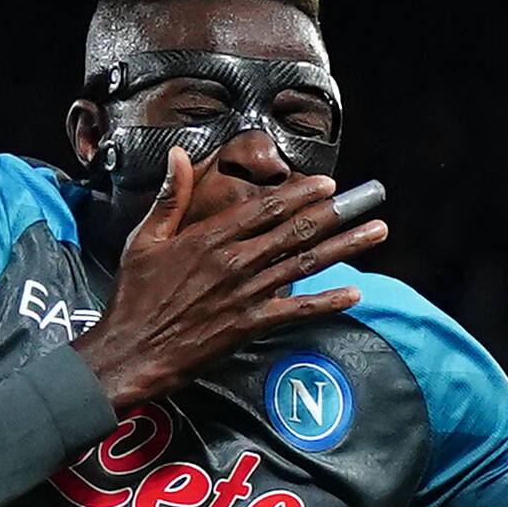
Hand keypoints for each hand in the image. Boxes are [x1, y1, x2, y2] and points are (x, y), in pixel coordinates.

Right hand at [82, 146, 389, 409]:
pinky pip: (297, 311)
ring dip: (345, 246)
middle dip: (335, 212)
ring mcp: (245, 294)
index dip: (301, 193)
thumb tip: (176, 156)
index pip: (265, 208)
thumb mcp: (143, 239)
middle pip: (295, 230)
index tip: (327, 183)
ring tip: (376, 232)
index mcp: (209, 237)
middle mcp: (234, 261)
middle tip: (366, 199)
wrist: (131, 350)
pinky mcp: (250, 325)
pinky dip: (327, 301)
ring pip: (305, 263)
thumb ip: (169, 198)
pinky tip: (354, 292)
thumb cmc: (134, 296)